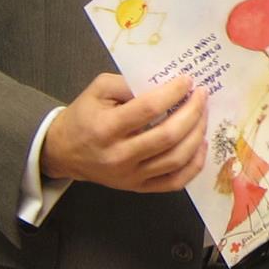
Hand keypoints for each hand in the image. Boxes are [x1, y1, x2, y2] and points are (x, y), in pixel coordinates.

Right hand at [39, 73, 207, 192]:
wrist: (64, 152)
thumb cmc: (84, 116)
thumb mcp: (98, 89)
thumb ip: (128, 83)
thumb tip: (166, 83)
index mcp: (106, 128)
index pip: (148, 109)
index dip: (173, 93)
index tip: (187, 81)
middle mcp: (119, 156)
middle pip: (168, 136)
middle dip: (192, 112)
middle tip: (202, 95)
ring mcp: (131, 176)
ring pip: (176, 159)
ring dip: (197, 134)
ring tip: (203, 115)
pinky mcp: (139, 187)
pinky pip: (175, 182)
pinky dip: (195, 164)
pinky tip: (200, 144)